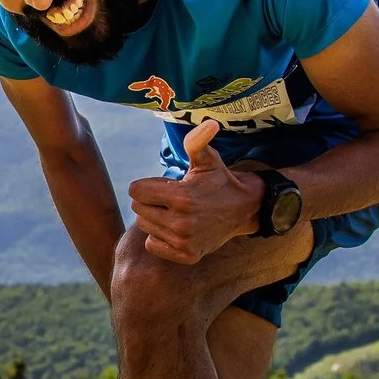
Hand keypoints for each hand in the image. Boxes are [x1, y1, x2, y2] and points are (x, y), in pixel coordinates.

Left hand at [125, 120, 263, 264]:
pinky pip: (152, 244)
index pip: (136, 191)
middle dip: (150, 200)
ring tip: (176, 212)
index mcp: (182, 197)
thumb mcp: (207, 159)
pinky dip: (160, 236)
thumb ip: (198, 141)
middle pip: (138, 209)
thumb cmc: (219, 180)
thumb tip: (210, 123)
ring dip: (154, 218)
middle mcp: (181, 222)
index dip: (146, 185)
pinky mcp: (186, 255)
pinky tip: (177, 228)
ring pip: (144, 226)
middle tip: (171, 198)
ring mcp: (184, 241)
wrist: (243, 210)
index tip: (165, 184)